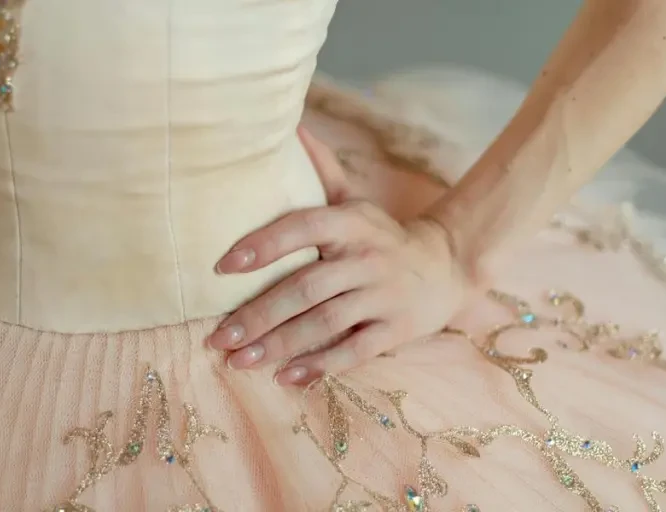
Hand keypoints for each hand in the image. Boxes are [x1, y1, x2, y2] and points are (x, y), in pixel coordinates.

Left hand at [208, 127, 470, 385]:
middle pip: (306, 287)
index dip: (263, 245)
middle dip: (259, 314)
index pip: (302, 228)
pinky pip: (355, 352)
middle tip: (218, 336)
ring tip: (239, 361)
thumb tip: (290, 127)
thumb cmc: (381, 235)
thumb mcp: (354, 201)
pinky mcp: (397, 329)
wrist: (447, 266)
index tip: (222, 266)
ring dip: (280, 345)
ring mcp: (384, 296)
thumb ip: (322, 169)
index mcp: (351, 223)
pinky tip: (285, 379)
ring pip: (326, 323)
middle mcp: (367, 258)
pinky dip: (319, 366)